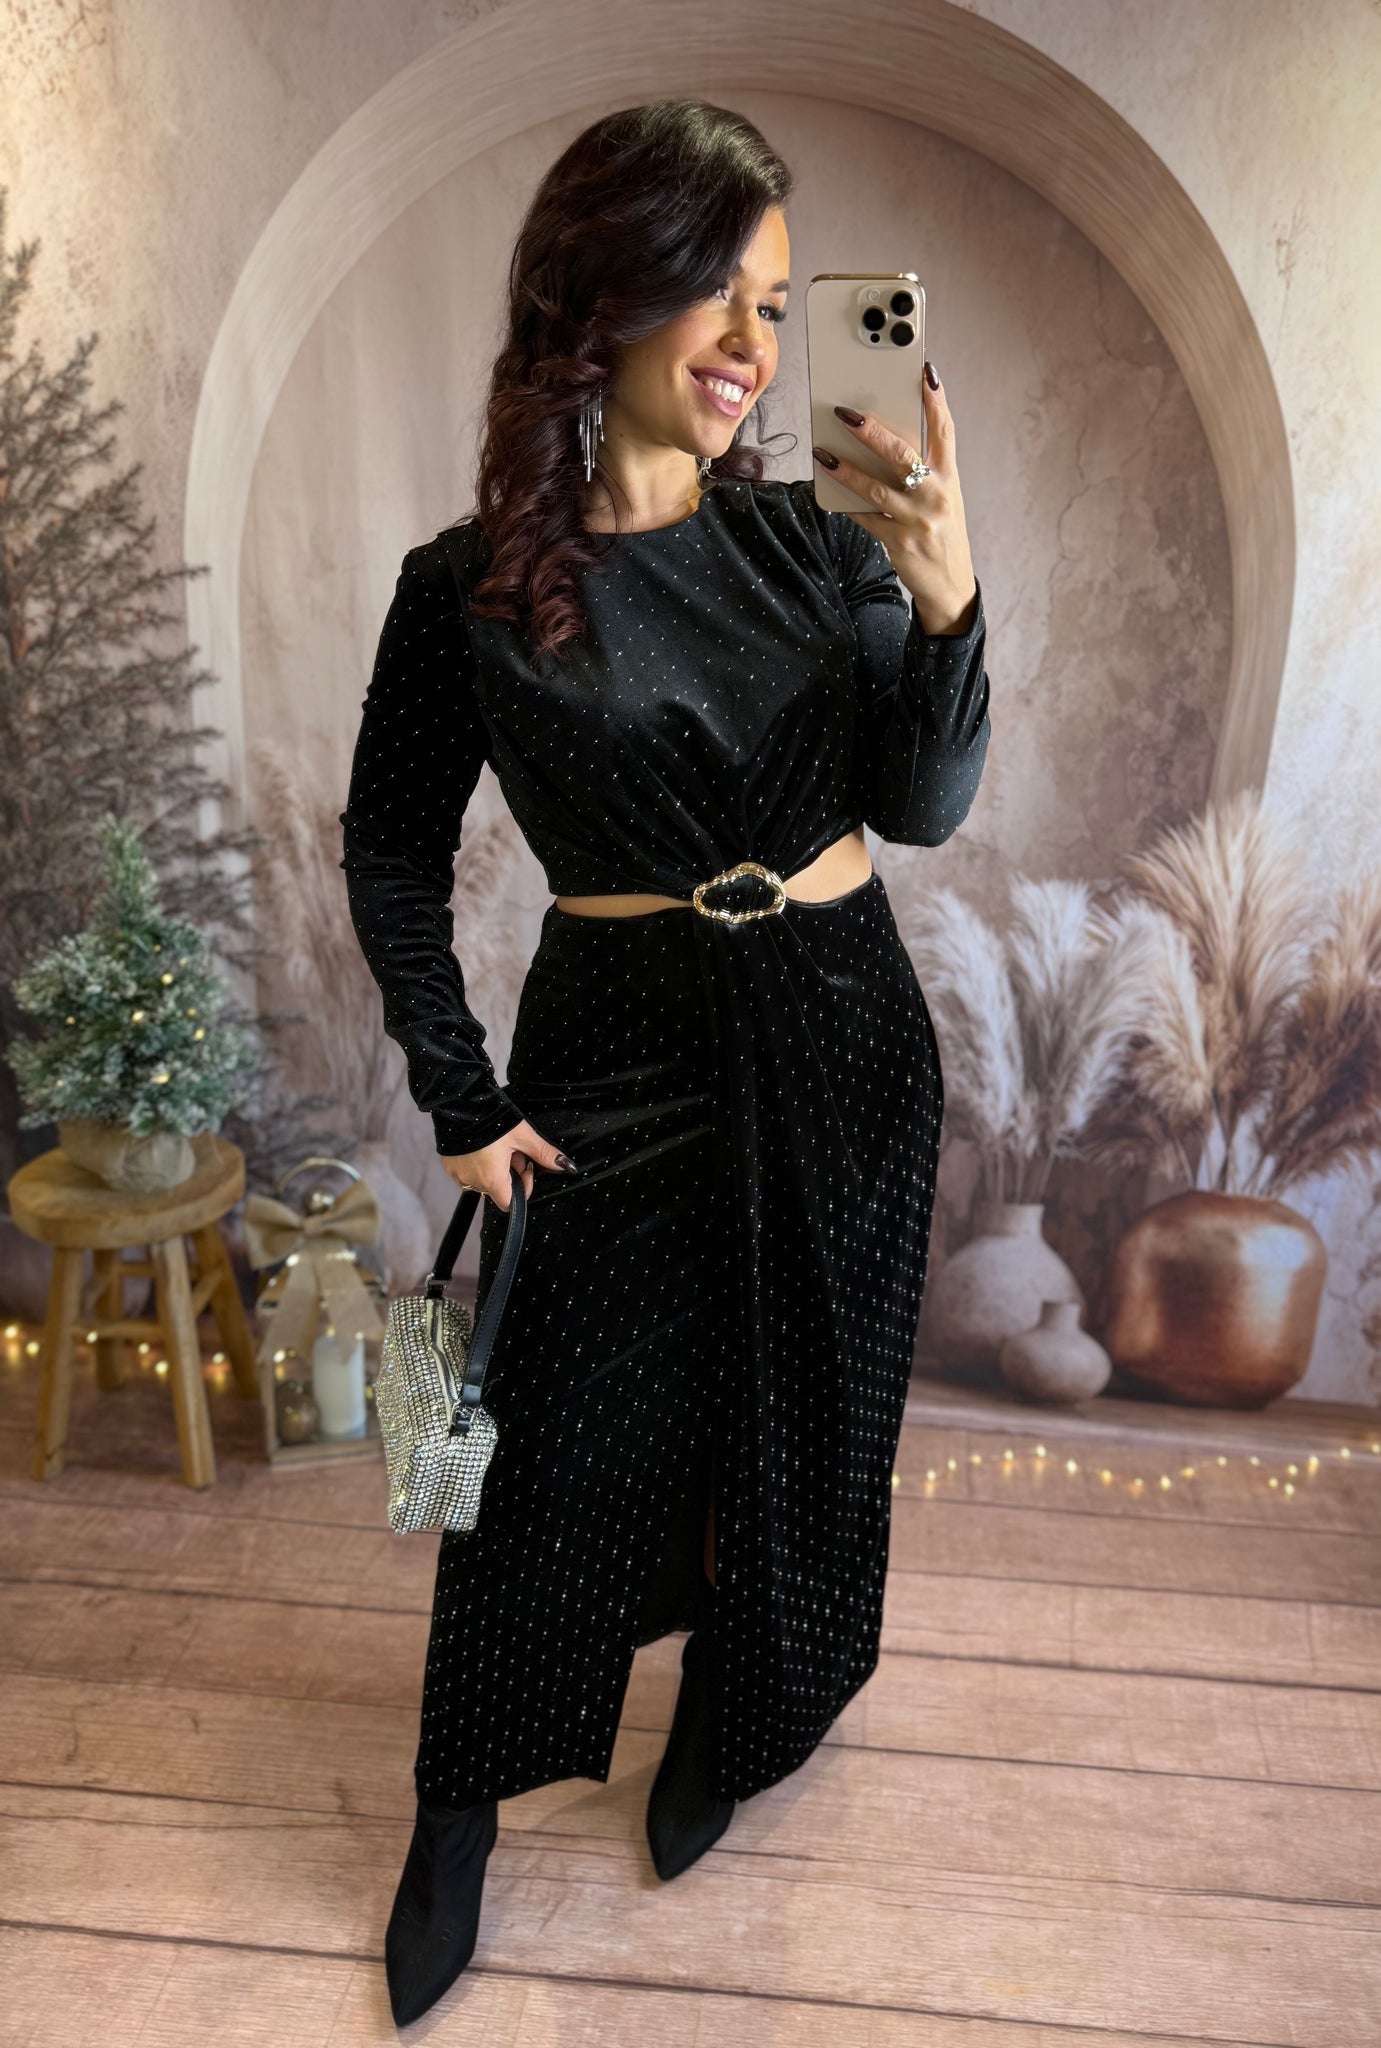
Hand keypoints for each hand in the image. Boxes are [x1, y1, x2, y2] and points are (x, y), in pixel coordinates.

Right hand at [440, 1119, 577, 1209]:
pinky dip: (477, 1163)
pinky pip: (467, 1172)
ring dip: (493, 1169)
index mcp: (492, 1179)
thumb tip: (566, 1165)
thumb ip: (544, 1154)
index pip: (507, 1204)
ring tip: (498, 1147)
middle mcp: (473, 1182)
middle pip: (497, 1189)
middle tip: (513, 1152)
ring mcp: (458, 1174)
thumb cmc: (492, 1119)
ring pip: (482, 1180)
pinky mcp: (449, 1165)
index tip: (525, 1170)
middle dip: (509, 1174)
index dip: (520, 1191)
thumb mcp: (523, 1136)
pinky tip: (482, 1146)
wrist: (460, 1102)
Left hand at [813, 362, 976, 636]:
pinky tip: (830, 493)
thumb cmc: (941, 532)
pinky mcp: (899, 543)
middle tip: (846, 412)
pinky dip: (847, 505)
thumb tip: (881, 441)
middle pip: (902, 455)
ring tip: (822, 454)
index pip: (945, 431)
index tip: (925, 372)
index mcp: (948, 478)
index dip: (936, 401)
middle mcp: (936, 496)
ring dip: (846, 470)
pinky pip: (866, 519)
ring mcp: (917, 521)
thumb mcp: (943, 498)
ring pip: (876, 489)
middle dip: (873, 431)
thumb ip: (922, 471)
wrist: (951, 585)